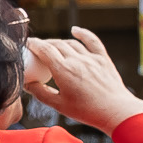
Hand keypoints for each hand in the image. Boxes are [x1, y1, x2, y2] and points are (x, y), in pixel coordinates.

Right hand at [22, 27, 142, 131]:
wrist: (116, 112)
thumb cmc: (87, 111)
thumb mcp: (58, 105)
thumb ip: (40, 93)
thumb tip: (28, 84)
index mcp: (64, 71)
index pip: (44, 50)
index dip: (33, 44)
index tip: (27, 44)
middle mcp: (77, 60)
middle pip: (56, 44)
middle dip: (44, 43)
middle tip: (36, 48)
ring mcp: (91, 58)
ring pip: (71, 43)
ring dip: (59, 42)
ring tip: (51, 46)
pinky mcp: (103, 59)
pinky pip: (92, 41)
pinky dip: (83, 33)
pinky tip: (75, 30)